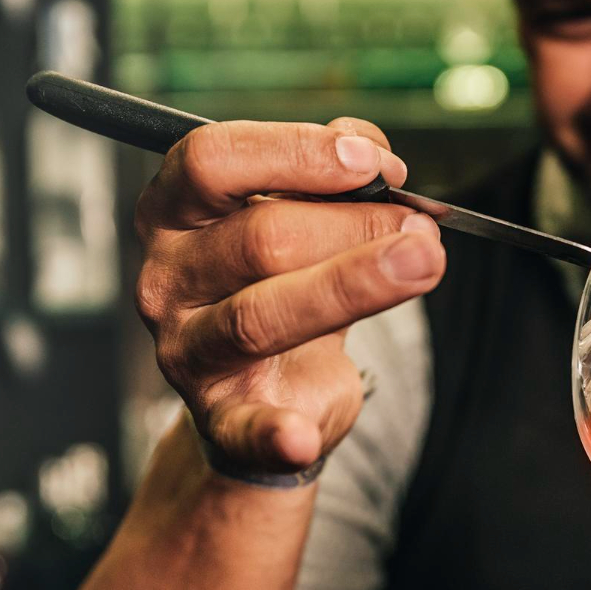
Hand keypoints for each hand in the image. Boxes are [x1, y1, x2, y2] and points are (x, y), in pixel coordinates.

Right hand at [135, 119, 443, 472]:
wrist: (265, 382)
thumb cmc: (278, 282)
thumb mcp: (300, 214)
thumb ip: (330, 175)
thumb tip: (373, 152)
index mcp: (174, 210)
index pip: (210, 159)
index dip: (295, 152)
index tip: (372, 161)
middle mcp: (167, 276)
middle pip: (257, 238)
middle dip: (355, 224)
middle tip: (421, 227)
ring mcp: (185, 348)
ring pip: (262, 315)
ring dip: (353, 286)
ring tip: (423, 263)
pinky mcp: (216, 415)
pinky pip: (242, 427)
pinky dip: (273, 436)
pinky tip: (301, 437)